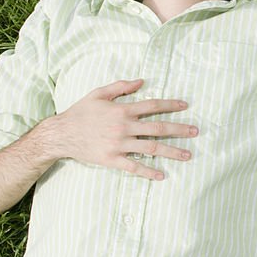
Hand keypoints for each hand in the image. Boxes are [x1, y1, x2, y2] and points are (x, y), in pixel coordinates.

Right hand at [50, 79, 196, 179]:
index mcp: (122, 110)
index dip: (170, 105)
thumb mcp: (98, 93)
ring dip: (171, 151)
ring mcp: (119, 144)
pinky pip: (134, 167)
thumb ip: (120, 87)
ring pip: (151, 148)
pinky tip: (162, 174)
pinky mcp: (112, 160)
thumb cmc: (80, 112)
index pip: (152, 106)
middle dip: (179, 129)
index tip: (186, 106)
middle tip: (195, 131)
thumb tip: (142, 81)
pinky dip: (149, 171)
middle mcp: (123, 127)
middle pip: (158, 128)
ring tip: (187, 155)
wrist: (60, 134)